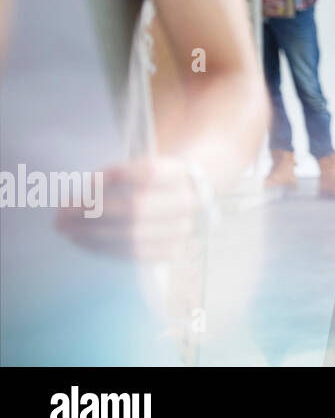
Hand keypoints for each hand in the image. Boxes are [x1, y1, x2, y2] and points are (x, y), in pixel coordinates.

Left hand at [55, 156, 201, 261]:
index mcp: (184, 171)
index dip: (118, 177)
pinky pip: (132, 254)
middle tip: (62, 211)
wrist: (183, 194)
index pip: (150, 173)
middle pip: (137, 208)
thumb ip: (120, 174)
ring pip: (133, 235)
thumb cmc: (152, 176)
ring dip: (91, 233)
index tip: (89, 181)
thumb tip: (82, 191)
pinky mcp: (172, 250)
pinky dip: (103, 248)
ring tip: (65, 227)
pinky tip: (81, 240)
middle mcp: (188, 201)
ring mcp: (183, 229)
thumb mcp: (144, 163)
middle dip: (94, 211)